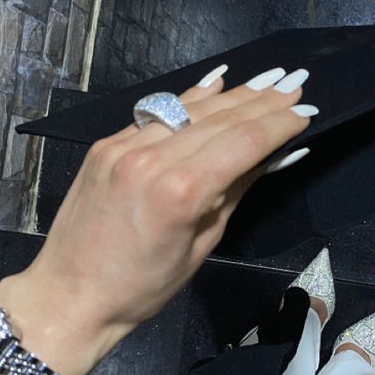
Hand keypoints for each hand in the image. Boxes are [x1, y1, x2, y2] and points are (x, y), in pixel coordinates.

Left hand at [0, 67, 315, 374]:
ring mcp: (124, 146)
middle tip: (294, 83)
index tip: (304, 111)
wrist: (70, 294)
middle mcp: (152, 157)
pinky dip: (189, 101)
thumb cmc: (143, 286)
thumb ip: (235, 192)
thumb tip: (270, 157)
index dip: (279, 123)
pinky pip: (157, 115)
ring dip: (231, 94)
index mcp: (182, 191)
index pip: (244, 141)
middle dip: (262, 100)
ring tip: (265, 80)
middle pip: (220, 118)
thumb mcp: (202, 245)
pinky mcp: (106, 145)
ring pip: (189, 109)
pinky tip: (215, 86)